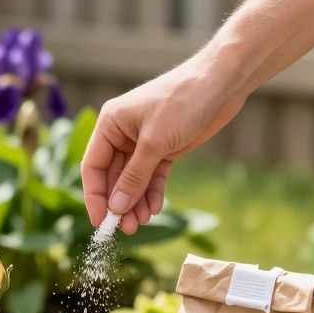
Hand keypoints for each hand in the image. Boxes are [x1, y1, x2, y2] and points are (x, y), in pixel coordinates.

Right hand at [81, 61, 243, 233]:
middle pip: (113, 176)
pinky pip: (153, 176)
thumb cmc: (182, 101)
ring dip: (136, 202)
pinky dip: (153, 192)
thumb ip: (134, 177)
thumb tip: (115, 207)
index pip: (92, 166)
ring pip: (134, 179)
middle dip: (119, 203)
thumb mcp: (154, 143)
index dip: (94, 196)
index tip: (99, 222)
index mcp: (110, 124)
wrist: (221, 84)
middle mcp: (123, 134)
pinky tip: (155, 208)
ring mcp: (144, 142)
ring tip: (142, 222)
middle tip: (126, 228)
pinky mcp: (166, 148)